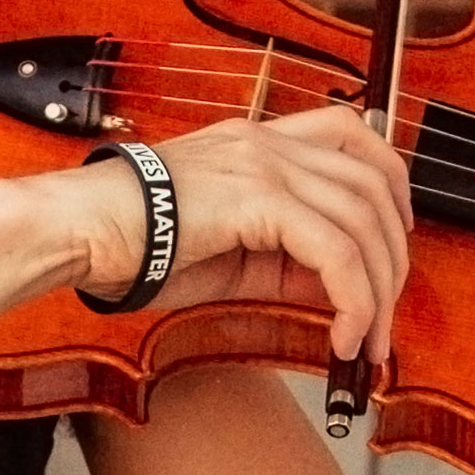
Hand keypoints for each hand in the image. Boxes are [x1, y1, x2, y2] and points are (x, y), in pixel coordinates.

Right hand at [66, 105, 413, 362]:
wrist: (79, 231)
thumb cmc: (131, 244)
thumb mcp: (228, 252)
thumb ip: (284, 260)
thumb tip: (340, 290)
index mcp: (257, 141)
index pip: (351, 132)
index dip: (390, 181)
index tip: (396, 235)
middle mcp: (267, 142)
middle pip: (373, 183)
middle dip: (395, 256)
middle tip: (386, 316)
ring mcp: (264, 164)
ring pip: (363, 220)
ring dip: (379, 291)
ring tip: (366, 341)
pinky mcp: (257, 198)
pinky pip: (335, 252)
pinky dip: (352, 300)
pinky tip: (340, 336)